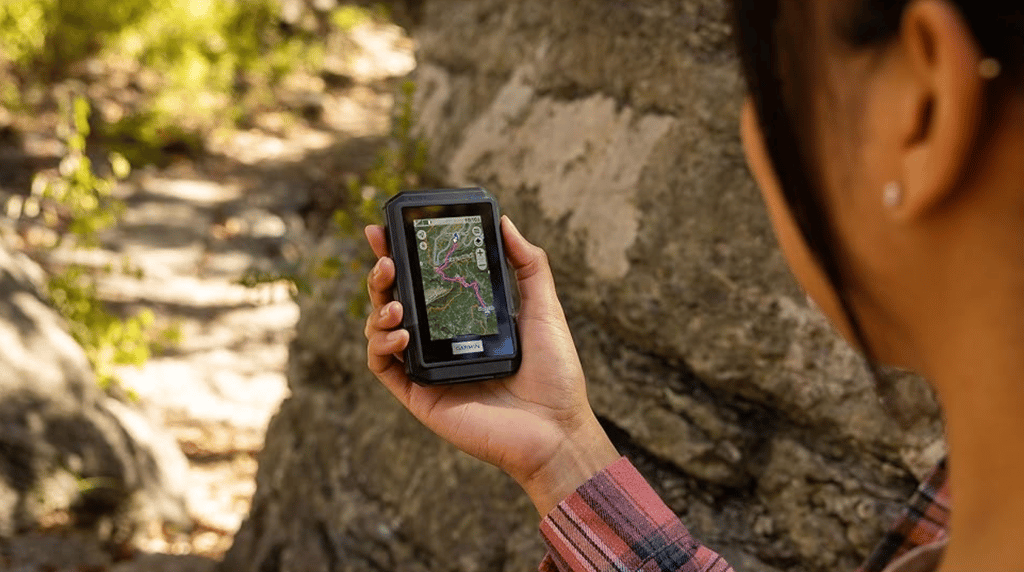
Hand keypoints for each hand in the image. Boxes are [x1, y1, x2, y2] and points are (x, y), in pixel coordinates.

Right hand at [364, 216, 618, 514]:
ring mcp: (428, 368)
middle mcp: (441, 340)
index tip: (387, 228)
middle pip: (395, 300)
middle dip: (381, 275)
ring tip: (396, 302)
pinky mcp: (420, 395)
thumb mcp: (544, 308)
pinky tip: (400, 334)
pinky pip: (383, 367)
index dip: (401, 254)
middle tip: (385, 257)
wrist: (556, 430)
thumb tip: (504, 223)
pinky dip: (381, 346)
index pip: (424, 280)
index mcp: (464, 318)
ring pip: (381, 331)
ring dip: (378, 309)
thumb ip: (528, 265)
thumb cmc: (555, 374)